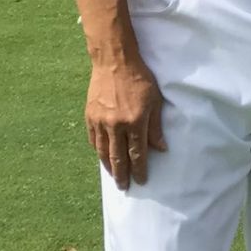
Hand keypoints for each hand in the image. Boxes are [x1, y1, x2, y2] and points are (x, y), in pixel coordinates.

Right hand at [86, 58, 166, 190]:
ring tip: (114, 177)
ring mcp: (100, 122)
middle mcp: (116, 126)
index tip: (141, 181)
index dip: (139, 169)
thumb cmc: (140, 79)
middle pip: (118, 158)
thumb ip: (156, 127)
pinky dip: (98, 152)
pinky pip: (93, 141)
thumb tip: (161, 148)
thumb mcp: (155, 100)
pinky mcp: (89, 117)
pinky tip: (103, 157)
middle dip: (122, 175)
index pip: (137, 153)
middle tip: (124, 187)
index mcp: (135, 122)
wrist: (114, 62)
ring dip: (109, 167)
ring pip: (103, 152)